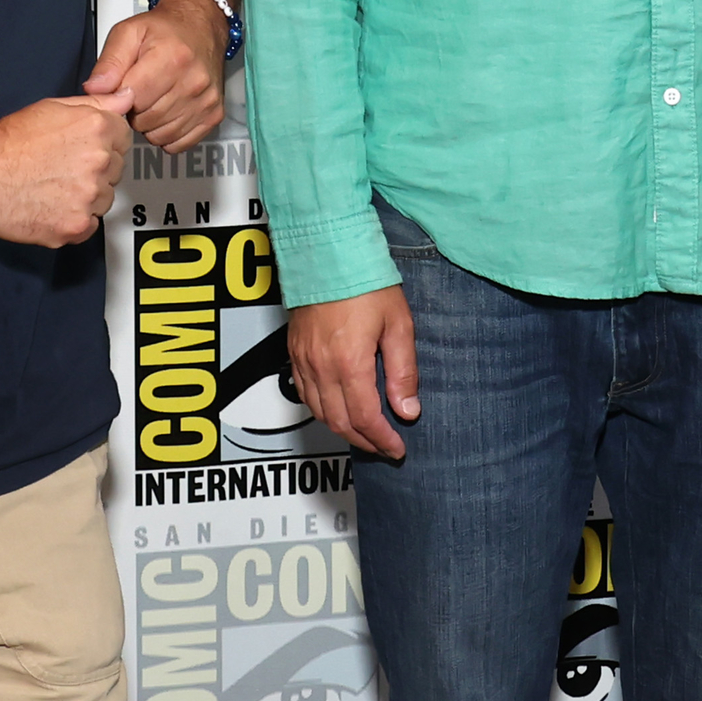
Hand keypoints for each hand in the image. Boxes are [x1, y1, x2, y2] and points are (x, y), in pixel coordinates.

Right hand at [0, 96, 130, 247]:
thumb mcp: (53, 107)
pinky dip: (74, 221)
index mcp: (97, 129)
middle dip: (95, 170)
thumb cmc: (7, 143)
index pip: (124, 139)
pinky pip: (89, 226)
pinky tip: (52, 206)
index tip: (83, 149)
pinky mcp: (75, 226)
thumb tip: (125, 98)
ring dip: (86, 197)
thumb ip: (98, 103)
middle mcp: (98, 162)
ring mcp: (88, 197)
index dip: (102, 144)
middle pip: (115, 171)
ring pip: (104, 200)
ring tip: (54, 187)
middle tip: (61, 168)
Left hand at [85, 0, 228, 151]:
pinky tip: (166, 114)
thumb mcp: (128, 33)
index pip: (132, 99)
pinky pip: (179, 143)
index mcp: (172, 58)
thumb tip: (94, 90)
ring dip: (150, 124)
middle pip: (146, 120)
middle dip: (134, 111)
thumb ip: (109, 62)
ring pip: (161, 135)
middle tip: (138, 92)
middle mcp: (194, 81)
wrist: (201, 25)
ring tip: (153, 101)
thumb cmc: (165, 30)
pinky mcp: (214, 114)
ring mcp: (206, 101)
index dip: (120, 96)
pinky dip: (168, 134)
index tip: (123, 86)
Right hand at [289, 285, 419, 459]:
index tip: (397, 448)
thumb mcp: (398, 325)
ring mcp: (304, 360)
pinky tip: (338, 410)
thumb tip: (407, 409)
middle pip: (340, 423)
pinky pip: (305, 394)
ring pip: (319, 413)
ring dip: (343, 430)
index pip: (365, 419)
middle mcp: (322, 367)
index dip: (382, 440)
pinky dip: (323, 411)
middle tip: (384, 447)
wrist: (328, 252)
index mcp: (349, 363)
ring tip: (365, 434)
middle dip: (364, 441)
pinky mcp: (294, 352)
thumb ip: (403, 372)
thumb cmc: (365, 281)